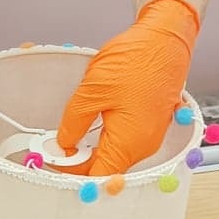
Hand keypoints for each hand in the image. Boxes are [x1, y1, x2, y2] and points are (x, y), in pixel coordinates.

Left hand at [55, 0, 200, 176]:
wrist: (166, 40)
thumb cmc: (137, 60)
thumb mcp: (93, 90)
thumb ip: (74, 122)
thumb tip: (65, 142)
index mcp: (129, 143)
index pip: (97, 177)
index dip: (71, 175)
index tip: (52, 163)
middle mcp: (143, 146)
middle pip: (106, 169)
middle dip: (79, 162)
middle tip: (54, 148)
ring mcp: (149, 136)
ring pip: (114, 155)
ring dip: (91, 150)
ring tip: (70, 136)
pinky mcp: (150, 125)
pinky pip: (124, 142)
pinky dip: (105, 139)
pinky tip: (90, 128)